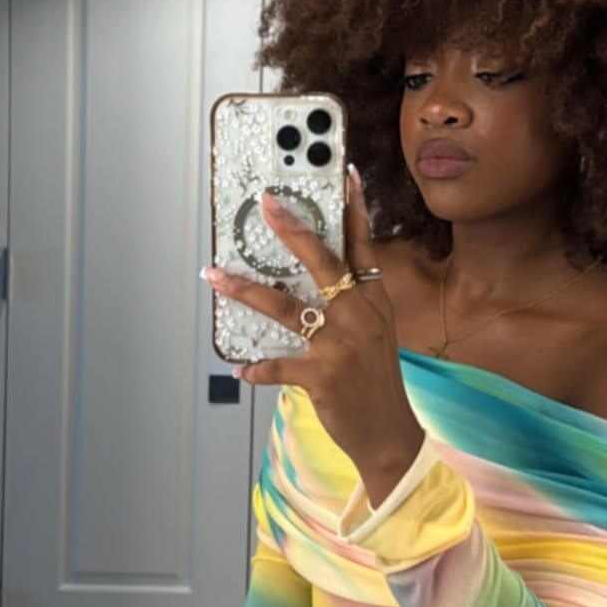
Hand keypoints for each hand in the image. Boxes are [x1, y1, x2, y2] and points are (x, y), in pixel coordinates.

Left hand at [203, 166, 424, 503]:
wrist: (391, 433)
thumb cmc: (377, 380)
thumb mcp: (377, 332)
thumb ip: (354, 302)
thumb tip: (320, 279)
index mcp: (374, 300)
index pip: (364, 245)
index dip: (355, 209)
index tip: (346, 174)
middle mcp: (359, 315)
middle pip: (322, 261)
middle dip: (291, 229)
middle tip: (266, 204)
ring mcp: (340, 344)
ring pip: (286, 307)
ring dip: (245, 290)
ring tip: (214, 277)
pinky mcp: (322, 375)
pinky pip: (278, 366)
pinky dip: (257, 369)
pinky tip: (240, 368)